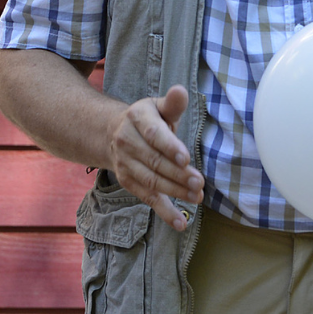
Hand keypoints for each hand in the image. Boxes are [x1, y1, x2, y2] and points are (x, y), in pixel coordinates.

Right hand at [105, 85, 203, 231]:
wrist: (112, 134)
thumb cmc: (147, 119)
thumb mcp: (158, 107)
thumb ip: (173, 103)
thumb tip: (180, 90)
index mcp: (136, 118)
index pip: (153, 134)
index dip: (169, 147)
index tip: (185, 158)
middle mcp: (126, 142)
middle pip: (154, 162)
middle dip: (177, 175)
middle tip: (199, 183)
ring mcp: (125, 164)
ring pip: (152, 181)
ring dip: (175, 192)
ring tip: (197, 197)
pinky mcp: (129, 182)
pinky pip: (148, 198)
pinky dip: (165, 212)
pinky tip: (180, 223)